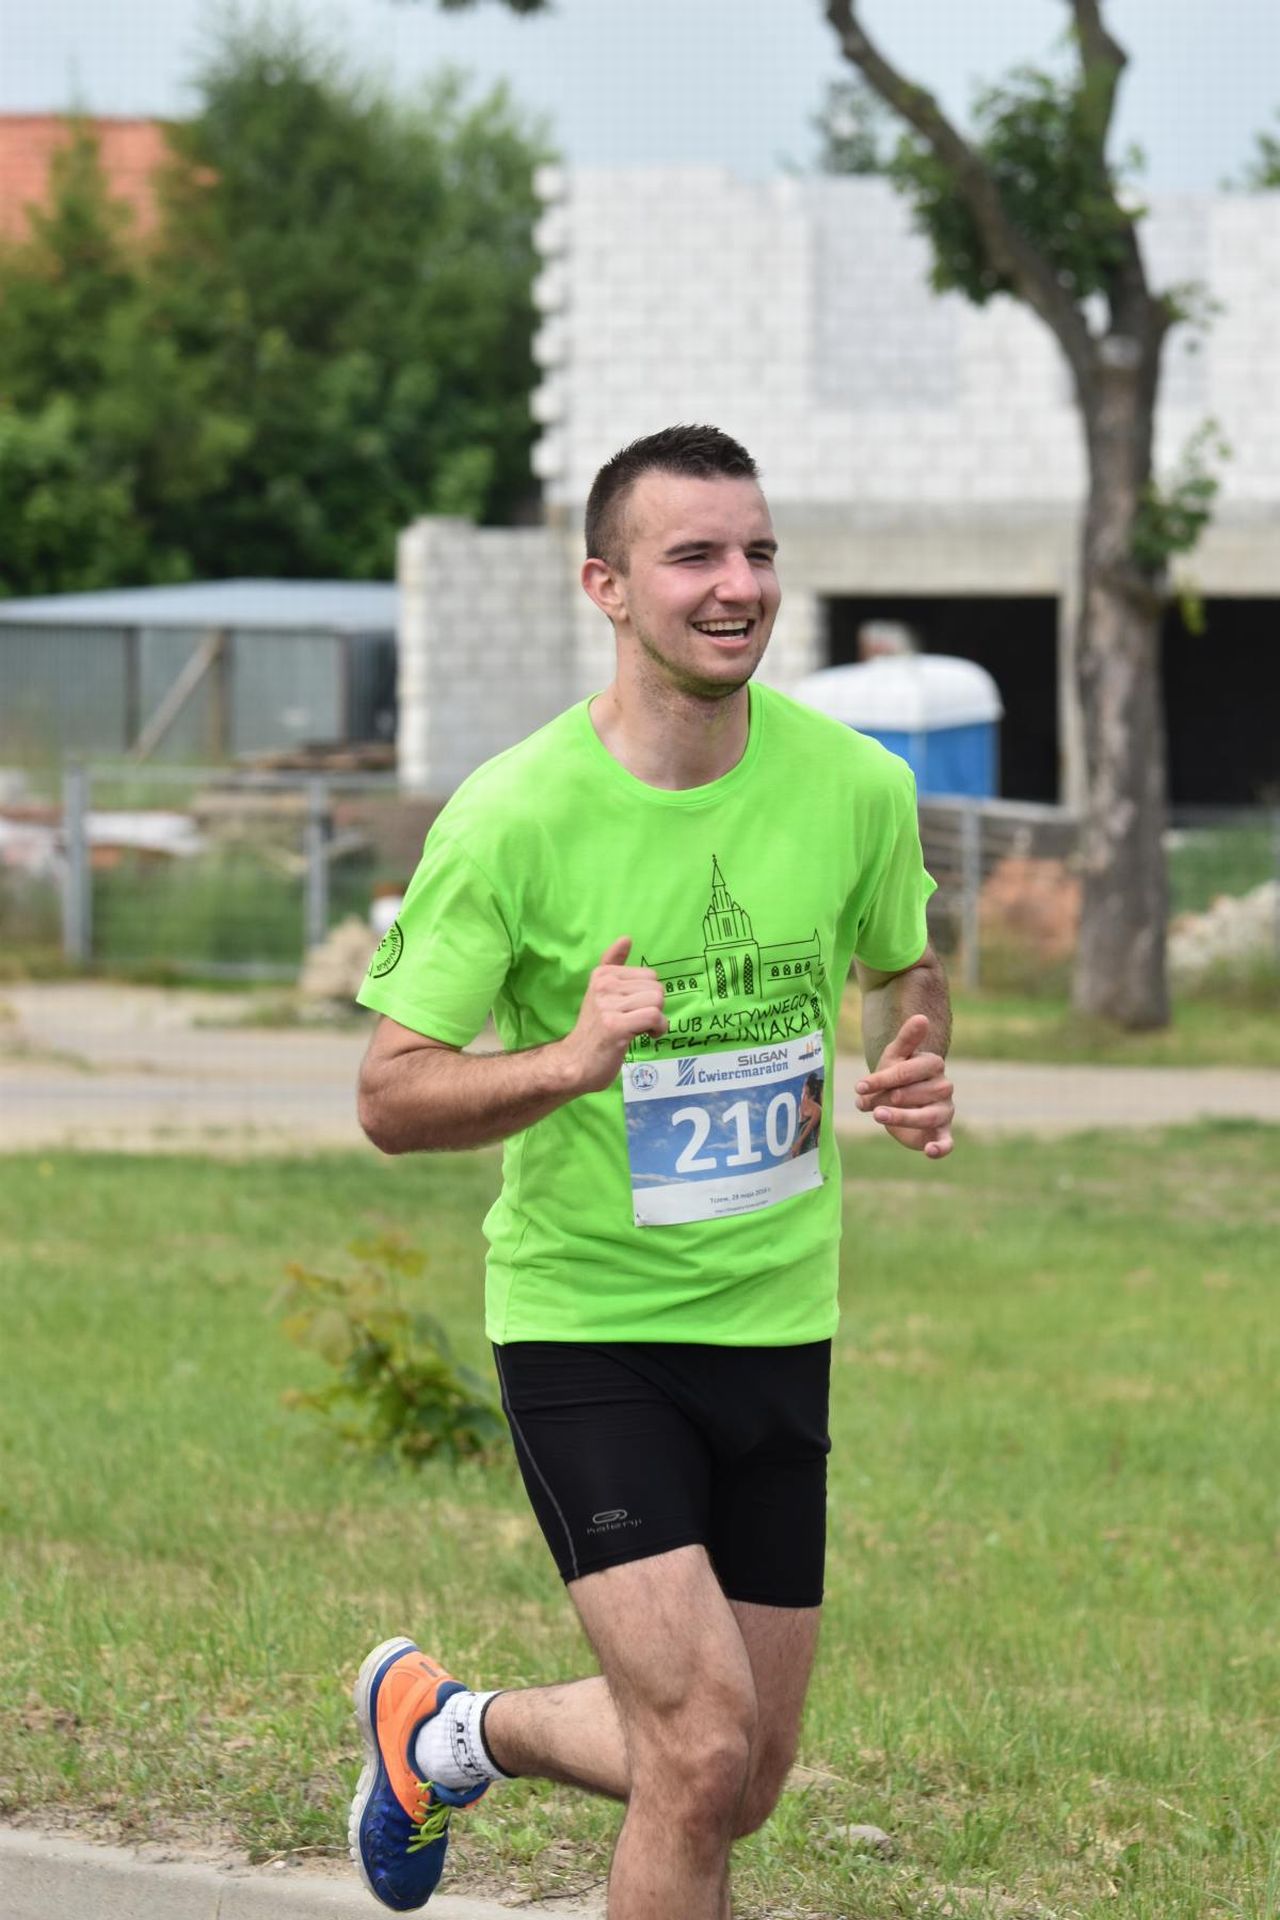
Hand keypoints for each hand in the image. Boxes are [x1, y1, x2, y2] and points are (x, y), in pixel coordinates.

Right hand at [560, 937, 667, 1093]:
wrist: (575, 1063)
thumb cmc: (594, 1030)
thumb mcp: (600, 993)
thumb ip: (613, 965)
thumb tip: (626, 938)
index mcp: (603, 975)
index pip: (649, 975)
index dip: (647, 995)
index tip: (633, 1009)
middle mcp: (604, 985)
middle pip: (657, 988)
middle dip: (653, 1008)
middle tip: (636, 1022)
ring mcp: (608, 1005)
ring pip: (657, 1002)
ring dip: (657, 1021)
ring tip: (639, 1030)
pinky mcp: (616, 1025)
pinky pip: (654, 1017)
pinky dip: (658, 1029)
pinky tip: (647, 1036)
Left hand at [855, 1012, 953, 1158]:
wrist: (896, 1099)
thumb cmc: (895, 1075)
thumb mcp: (894, 1055)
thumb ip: (907, 1038)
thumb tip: (922, 1017)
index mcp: (932, 1064)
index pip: (910, 1070)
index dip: (884, 1078)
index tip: (860, 1086)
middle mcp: (944, 1086)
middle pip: (921, 1092)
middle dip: (892, 1098)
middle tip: (870, 1104)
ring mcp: (945, 1110)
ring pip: (929, 1115)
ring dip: (904, 1117)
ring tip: (878, 1116)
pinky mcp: (943, 1132)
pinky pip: (947, 1142)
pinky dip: (941, 1148)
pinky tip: (929, 1152)